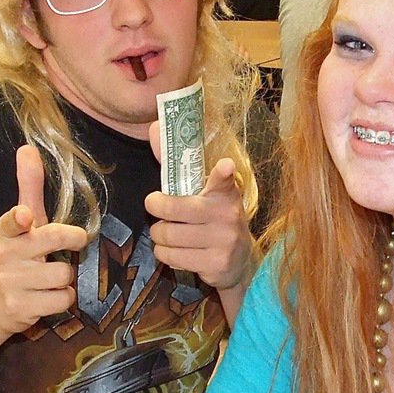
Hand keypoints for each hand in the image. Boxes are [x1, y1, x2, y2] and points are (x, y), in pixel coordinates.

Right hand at [0, 145, 88, 338]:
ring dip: (65, 278)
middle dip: (71, 238)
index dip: (19, 219)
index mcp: (6, 232)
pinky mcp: (21, 308)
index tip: (25, 216)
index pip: (11, 222)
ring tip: (49, 279)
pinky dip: (62, 299)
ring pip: (63, 274)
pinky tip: (47, 297)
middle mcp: (5, 256)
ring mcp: (11, 284)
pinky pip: (62, 300)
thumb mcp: (19, 223)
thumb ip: (28, 188)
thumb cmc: (14, 257)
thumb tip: (28, 148)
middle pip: (51, 240)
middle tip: (78, 240)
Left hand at [146, 124, 254, 291]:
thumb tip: (154, 128)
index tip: (225, 166)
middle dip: (156, 213)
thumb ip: (177, 165)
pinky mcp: (216, 264)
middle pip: (173, 210)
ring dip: (159, 237)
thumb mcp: (203, 192)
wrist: (239, 260)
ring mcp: (223, 241)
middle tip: (158, 213)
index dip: (224, 172)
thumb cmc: (213, 219)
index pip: (224, 180)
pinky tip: (177, 251)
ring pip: (167, 236)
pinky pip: (173, 257)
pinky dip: (166, 254)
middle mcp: (227, 215)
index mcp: (224, 193)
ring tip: (167, 235)